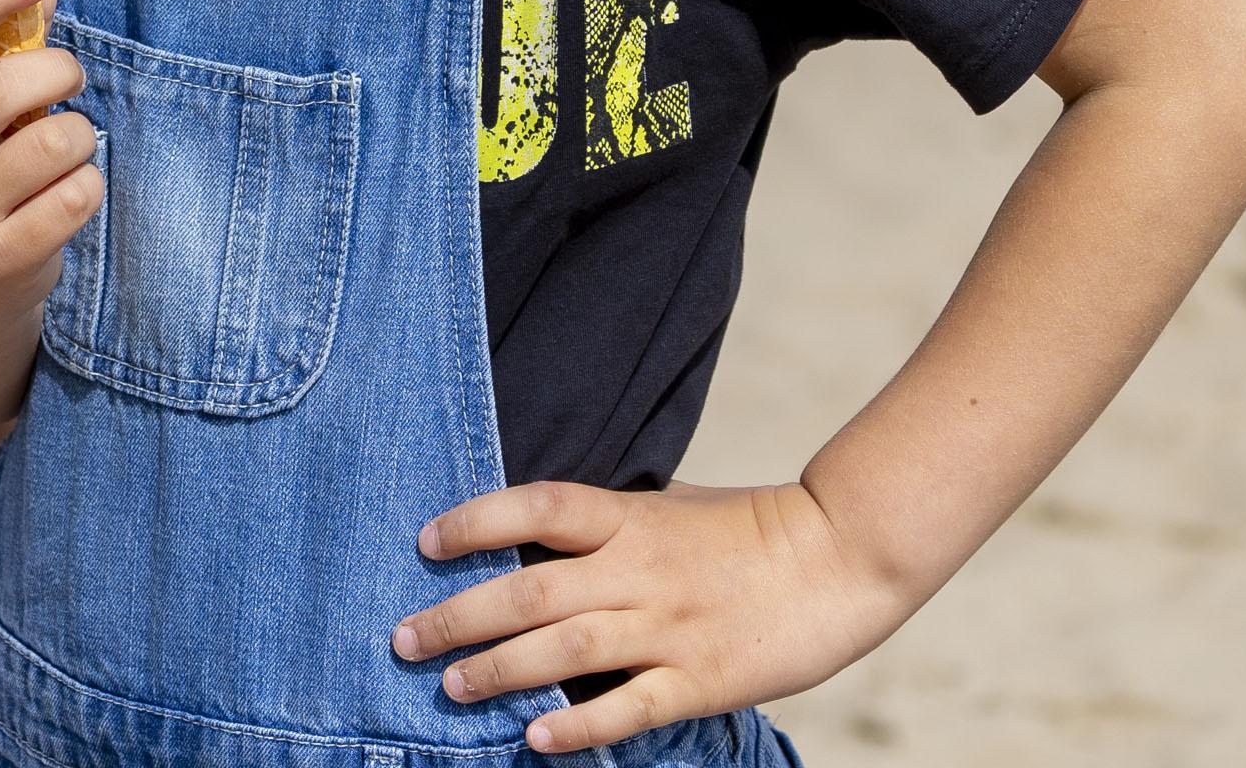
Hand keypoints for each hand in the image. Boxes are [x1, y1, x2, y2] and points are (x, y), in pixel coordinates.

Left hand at [392, 480, 916, 753]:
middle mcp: (639, 571)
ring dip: (497, 670)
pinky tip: (533, 739)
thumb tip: (540, 530)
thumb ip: (611, 523)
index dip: (475, 521)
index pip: (536, 506)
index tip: (424, 543)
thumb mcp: (672, 506)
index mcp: (630, 518)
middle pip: (529, 591)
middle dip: (456, 616)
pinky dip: (577, 725)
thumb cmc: (752, 527)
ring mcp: (669, 627)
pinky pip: (628, 707)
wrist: (842, 554)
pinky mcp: (701, 679)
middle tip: (403, 638)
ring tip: (448, 688)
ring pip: (564, 650)